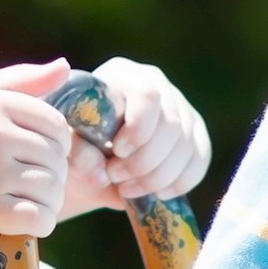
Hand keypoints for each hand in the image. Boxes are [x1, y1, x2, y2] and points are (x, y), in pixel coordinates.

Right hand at [0, 61, 78, 243]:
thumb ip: (20, 80)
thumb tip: (65, 67)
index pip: (56, 126)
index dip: (53, 146)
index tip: (31, 159)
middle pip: (57, 159)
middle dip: (49, 176)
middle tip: (22, 186)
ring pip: (53, 189)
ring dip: (46, 203)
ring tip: (20, 202)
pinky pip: (41, 217)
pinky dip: (38, 224)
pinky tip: (18, 220)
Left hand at [63, 58, 209, 211]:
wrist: (92, 155)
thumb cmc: (77, 142)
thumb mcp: (68, 145)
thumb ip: (79, 153)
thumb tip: (101, 173)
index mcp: (123, 75)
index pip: (147, 95)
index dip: (138, 129)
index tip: (116, 153)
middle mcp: (158, 85)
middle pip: (171, 125)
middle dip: (144, 162)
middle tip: (116, 178)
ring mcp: (180, 108)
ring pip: (186, 146)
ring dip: (158, 177)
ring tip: (128, 189)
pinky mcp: (194, 132)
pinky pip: (199, 159)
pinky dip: (180, 182)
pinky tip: (157, 193)